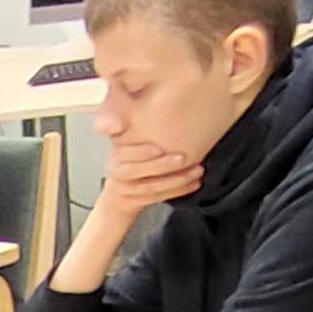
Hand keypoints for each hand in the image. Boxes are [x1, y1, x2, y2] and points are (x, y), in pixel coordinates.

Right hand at [53, 140, 203, 291]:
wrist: (117, 199)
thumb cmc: (129, 166)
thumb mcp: (130, 146)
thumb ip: (135, 130)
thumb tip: (144, 109)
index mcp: (117, 155)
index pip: (124, 153)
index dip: (141, 151)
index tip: (158, 148)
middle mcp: (117, 172)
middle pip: (135, 171)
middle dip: (161, 165)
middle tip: (182, 158)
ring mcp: (125, 189)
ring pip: (150, 186)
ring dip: (176, 179)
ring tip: (195, 171)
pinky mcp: (135, 202)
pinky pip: (158, 197)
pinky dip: (178, 190)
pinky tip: (193, 183)